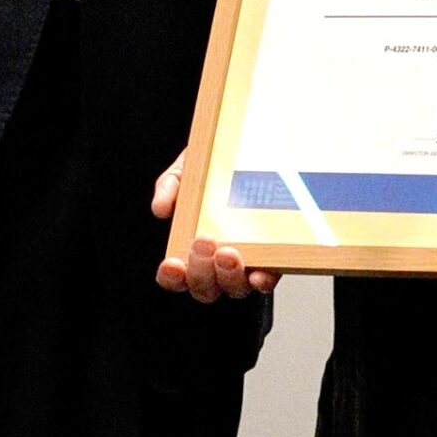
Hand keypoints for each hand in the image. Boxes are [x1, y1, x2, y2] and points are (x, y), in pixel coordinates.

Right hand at [150, 153, 280, 301]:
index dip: (171, 276)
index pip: (176, 275)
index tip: (171, 263)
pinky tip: (259, 275)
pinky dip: (262, 282)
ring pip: (235, 288)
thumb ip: (171, 186)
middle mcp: (217, 263)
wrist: (255, 149)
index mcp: (192, 247)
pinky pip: (268, 279)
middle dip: (200, 270)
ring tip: (227, 252)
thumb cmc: (217, 164)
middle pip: (205, 287)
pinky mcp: (277, 257)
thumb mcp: (190, 168)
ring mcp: (247, 263)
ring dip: (229, 277)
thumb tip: (160, 209)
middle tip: (203, 241)